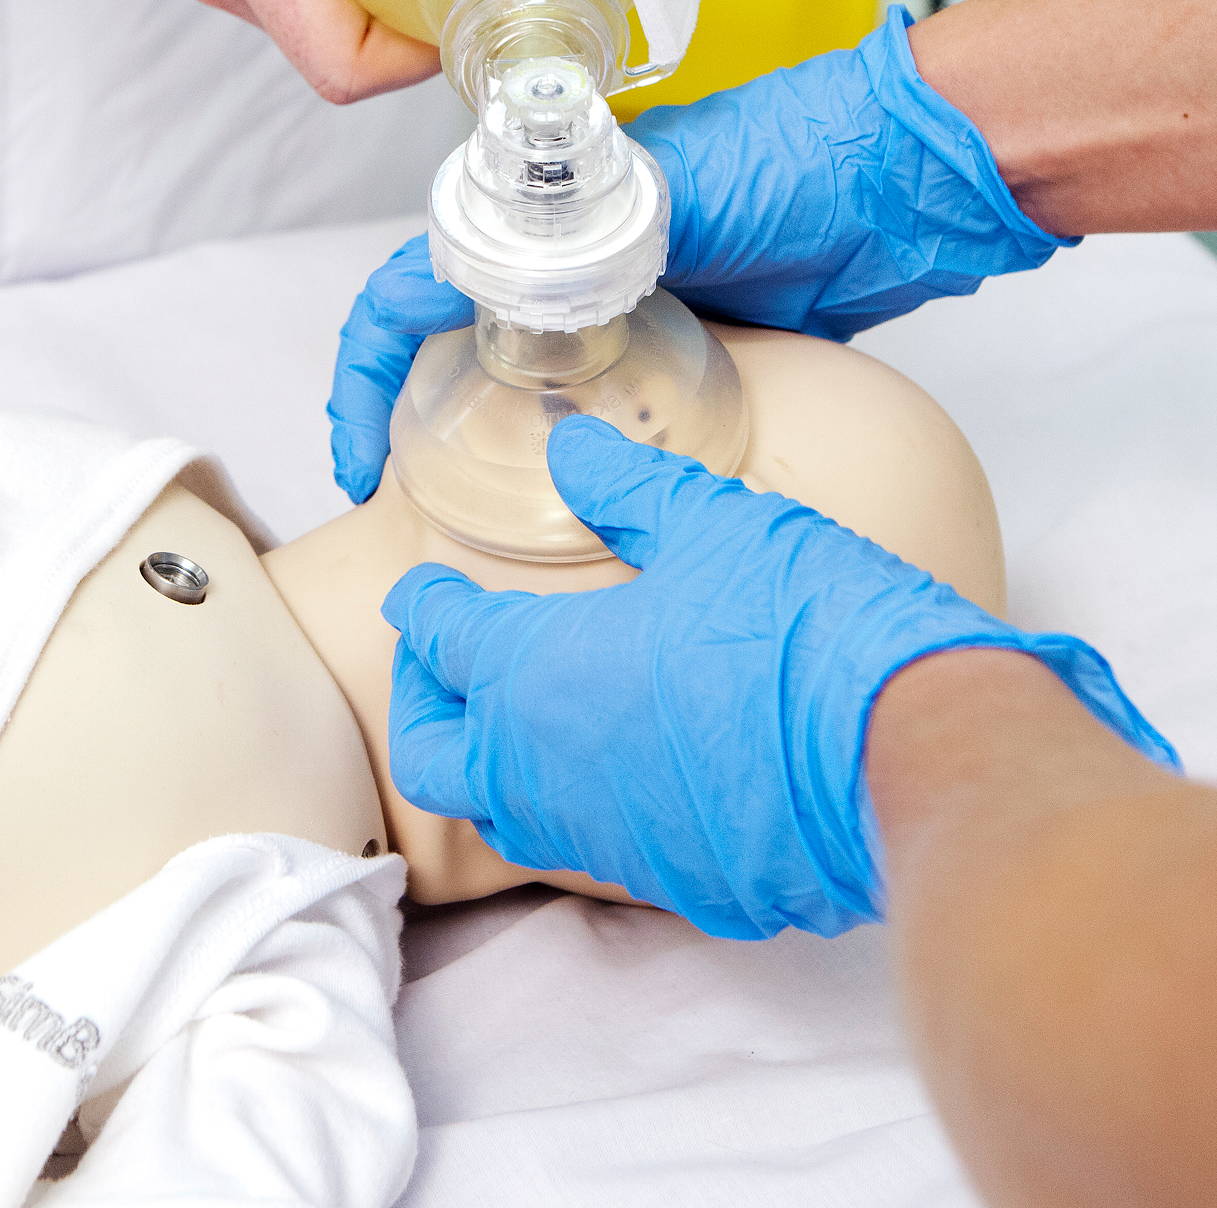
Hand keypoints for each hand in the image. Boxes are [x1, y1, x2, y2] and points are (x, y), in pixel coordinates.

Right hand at [326, 9, 1070, 499]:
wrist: (903, 186)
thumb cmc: (804, 161)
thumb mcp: (683, 195)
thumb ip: (599, 236)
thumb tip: (513, 290)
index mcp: (546, 213)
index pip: (411, 291)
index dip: (366, 372)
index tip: (359, 453)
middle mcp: (564, 258)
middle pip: (440, 333)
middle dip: (390, 408)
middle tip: (375, 488)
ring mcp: (612, 303)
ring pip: (503, 369)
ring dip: (455, 427)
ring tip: (434, 504)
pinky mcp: (669, 344)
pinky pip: (583, 400)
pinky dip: (546, 443)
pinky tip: (541, 489)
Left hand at [384, 417, 1175, 938]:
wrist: (912, 756)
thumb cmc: (802, 627)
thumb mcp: (714, 526)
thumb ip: (627, 490)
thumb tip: (571, 451)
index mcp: (536, 671)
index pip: (438, 639)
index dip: (421, 606)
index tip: (420, 591)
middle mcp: (545, 767)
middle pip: (431, 756)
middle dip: (422, 705)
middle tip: (446, 665)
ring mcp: (603, 837)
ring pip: (501, 813)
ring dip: (488, 764)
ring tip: (520, 716)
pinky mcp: (668, 883)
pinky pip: (587, 848)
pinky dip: (574, 806)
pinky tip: (617, 766)